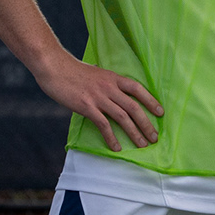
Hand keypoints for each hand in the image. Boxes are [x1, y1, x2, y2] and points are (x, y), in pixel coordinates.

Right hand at [36, 53, 162, 151]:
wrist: (54, 67)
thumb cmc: (73, 70)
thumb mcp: (95, 72)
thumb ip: (106, 81)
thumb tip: (112, 87)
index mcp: (113, 78)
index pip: (137, 89)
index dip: (151, 100)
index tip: (160, 112)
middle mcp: (109, 87)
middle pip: (133, 107)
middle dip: (146, 123)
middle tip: (154, 137)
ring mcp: (98, 97)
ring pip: (122, 117)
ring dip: (134, 133)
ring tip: (142, 145)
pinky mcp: (87, 106)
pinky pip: (103, 124)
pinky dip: (112, 137)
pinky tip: (117, 147)